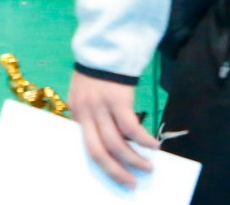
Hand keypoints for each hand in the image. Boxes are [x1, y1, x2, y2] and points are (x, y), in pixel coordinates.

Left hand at [67, 71, 159, 189]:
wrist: (104, 45)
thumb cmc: (97, 71)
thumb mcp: (85, 94)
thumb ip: (92, 115)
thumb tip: (111, 141)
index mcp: (75, 111)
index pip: (86, 145)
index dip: (102, 163)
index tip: (115, 174)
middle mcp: (85, 112)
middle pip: (98, 151)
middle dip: (115, 171)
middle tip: (131, 183)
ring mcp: (100, 106)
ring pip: (116, 144)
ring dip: (133, 160)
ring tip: (147, 168)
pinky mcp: (118, 99)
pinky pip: (131, 128)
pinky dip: (143, 141)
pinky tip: (154, 146)